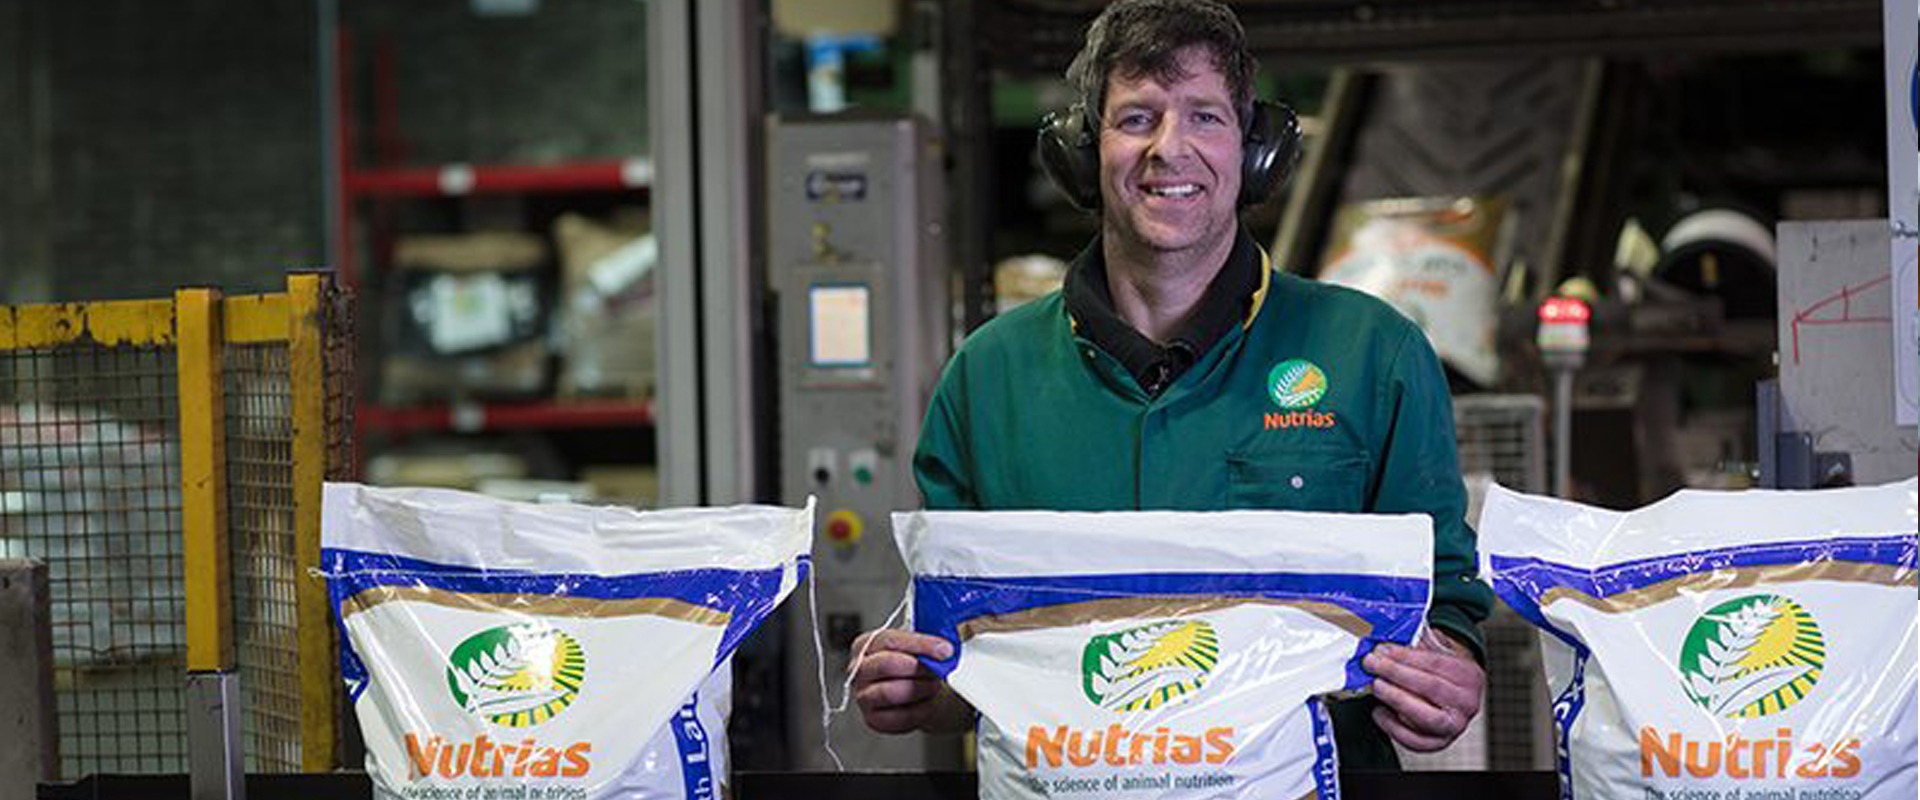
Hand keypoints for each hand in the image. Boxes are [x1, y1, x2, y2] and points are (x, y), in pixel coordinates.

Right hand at [849, 628, 968, 733]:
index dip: (920, 645)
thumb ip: (926, 640)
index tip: (944, 650)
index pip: (889, 640)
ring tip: (932, 685)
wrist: (917, 689)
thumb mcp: (917, 644)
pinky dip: (920, 710)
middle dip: (918, 667)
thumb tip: (943, 646)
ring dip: (920, 688)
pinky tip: (927, 701)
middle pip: (886, 664)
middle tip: (938, 669)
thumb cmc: (913, 664)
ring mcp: (863, 696)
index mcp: (865, 645)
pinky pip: (899, 716)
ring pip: (890, 692)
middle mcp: (859, 670)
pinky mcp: (874, 719)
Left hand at [1362, 628, 1484, 751]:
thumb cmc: (1442, 672)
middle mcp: (1466, 703)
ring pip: (1425, 717)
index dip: (1406, 657)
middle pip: (1431, 688)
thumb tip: (1387, 643)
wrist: (1455, 695)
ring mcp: (1455, 726)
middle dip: (1397, 674)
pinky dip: (1394, 728)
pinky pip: (1415, 741)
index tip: (1383, 651)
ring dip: (1396, 699)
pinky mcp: (1439, 743)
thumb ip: (1417, 644)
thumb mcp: (1437, 650)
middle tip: (1373, 664)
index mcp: (1469, 675)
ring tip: (1376, 686)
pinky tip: (1379, 711)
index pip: (1436, 663)